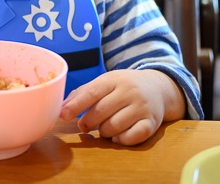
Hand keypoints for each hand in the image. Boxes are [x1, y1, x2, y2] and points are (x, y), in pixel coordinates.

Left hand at [59, 69, 185, 145]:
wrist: (158, 88)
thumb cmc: (124, 86)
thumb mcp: (105, 82)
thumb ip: (83, 93)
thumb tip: (61, 108)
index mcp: (114, 80)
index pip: (92, 92)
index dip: (76, 105)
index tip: (63, 115)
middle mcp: (129, 92)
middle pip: (101, 111)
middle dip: (88, 122)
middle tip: (84, 125)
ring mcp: (142, 108)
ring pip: (114, 127)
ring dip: (103, 132)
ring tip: (104, 128)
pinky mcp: (151, 123)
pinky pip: (131, 137)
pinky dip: (120, 140)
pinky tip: (117, 136)